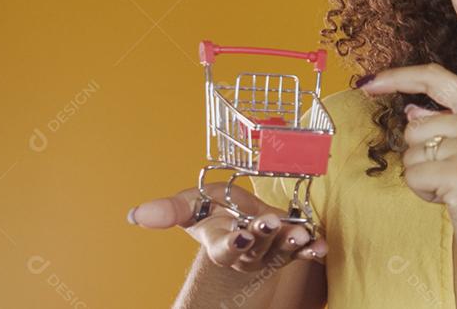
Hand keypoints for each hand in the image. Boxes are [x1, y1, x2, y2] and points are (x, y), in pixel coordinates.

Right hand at [127, 183, 326, 272]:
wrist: (238, 218)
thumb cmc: (213, 210)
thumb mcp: (191, 204)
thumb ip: (168, 210)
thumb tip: (135, 215)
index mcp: (221, 243)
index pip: (225, 248)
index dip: (233, 243)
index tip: (241, 233)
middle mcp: (248, 252)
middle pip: (257, 249)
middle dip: (265, 236)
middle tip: (272, 222)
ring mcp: (271, 252)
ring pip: (281, 251)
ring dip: (292, 243)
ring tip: (301, 233)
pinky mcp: (291, 247)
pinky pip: (303, 251)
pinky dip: (313, 249)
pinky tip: (322, 245)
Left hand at [358, 63, 456, 281]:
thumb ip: (446, 124)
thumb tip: (412, 111)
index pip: (435, 78)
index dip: (398, 77)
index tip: (369, 83)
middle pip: (414, 126)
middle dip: (420, 155)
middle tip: (451, 175)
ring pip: (411, 153)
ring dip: (423, 176)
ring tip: (453, 188)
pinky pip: (413, 176)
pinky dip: (423, 192)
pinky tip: (449, 200)